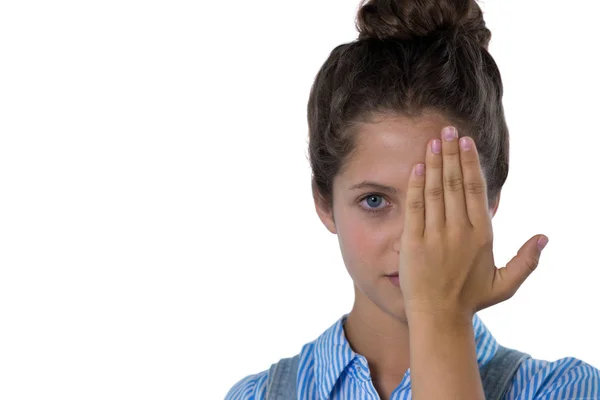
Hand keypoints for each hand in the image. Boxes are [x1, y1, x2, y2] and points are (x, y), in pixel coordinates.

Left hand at [398, 126, 547, 317]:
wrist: (438, 317)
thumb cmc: (470, 299)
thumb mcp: (506, 284)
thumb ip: (527, 261)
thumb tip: (545, 237)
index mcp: (482, 235)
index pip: (475, 190)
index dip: (469, 163)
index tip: (466, 143)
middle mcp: (459, 231)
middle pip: (454, 183)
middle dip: (451, 154)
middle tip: (448, 130)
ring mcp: (435, 235)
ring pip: (435, 190)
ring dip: (433, 163)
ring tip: (433, 141)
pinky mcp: (413, 242)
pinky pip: (416, 207)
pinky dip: (416, 186)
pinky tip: (416, 167)